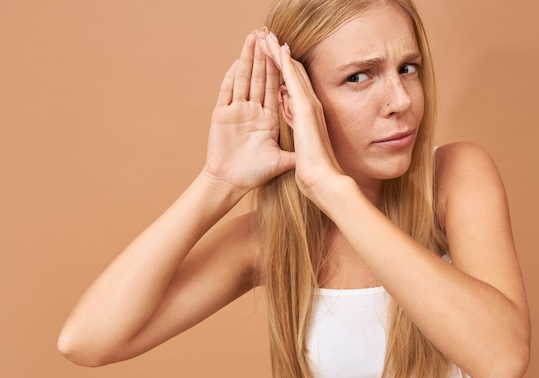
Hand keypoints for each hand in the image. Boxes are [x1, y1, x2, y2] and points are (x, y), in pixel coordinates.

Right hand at [203, 31, 294, 193]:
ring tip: (253, 37)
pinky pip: (227, 91)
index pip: (277, 85)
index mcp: (269, 118)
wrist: (231, 184)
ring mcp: (236, 112)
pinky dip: (233, 75)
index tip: (283, 46)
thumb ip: (296, 150)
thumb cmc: (255, 175)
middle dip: (265, 54)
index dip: (280, 65)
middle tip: (266, 32)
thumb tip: (317, 149)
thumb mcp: (283, 160)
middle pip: (261, 77)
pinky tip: (238, 61)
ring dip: (249, 58)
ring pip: (245, 78)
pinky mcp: (221, 116)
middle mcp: (253, 112)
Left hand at [258, 32, 344, 201]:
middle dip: (279, 54)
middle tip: (268, 36)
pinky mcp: (305, 107)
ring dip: (277, 52)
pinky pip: (291, 79)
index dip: (284, 68)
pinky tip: (274, 47)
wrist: (324, 180)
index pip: (295, 85)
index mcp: (309, 114)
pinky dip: (282, 62)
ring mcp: (309, 104)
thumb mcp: (304, 149)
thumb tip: (295, 129)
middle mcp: (310, 105)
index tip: (274, 55)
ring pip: (291, 70)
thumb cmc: (315, 170)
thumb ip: (301, 134)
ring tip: (266, 35)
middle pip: (293, 72)